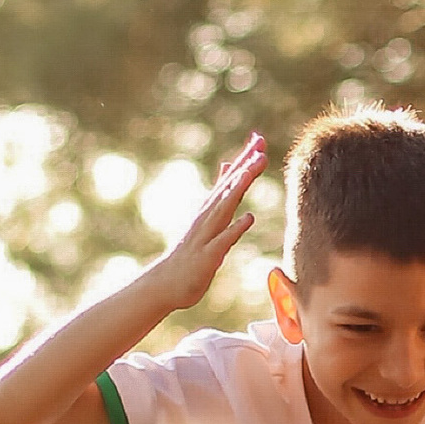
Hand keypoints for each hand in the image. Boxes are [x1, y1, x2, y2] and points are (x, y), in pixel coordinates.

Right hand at [153, 134, 267, 310]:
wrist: (165, 284)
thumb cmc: (189, 255)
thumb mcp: (207, 220)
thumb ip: (219, 194)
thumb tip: (228, 167)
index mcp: (209, 211)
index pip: (229, 181)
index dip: (243, 160)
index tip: (258, 139)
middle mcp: (206, 218)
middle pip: (228, 188)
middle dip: (244, 166)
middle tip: (260, 145)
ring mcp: (206, 235)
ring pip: (223, 208)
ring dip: (238, 188)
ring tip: (252, 169)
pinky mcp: (207, 256)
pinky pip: (222, 241)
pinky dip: (234, 228)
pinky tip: (248, 217)